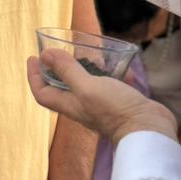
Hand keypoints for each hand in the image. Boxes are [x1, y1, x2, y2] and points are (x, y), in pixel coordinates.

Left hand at [28, 51, 177, 146]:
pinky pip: (108, 85)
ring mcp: (101, 105)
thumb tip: (45, 55)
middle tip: (60, 51)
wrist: (146, 128)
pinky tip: (118, 63)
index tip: (33, 57)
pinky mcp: (118, 102)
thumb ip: (67, 70)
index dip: (34, 76)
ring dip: (85, 68)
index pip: (43, 93)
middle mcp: (82, 106)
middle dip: (58, 69)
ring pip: (86, 85)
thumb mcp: (87, 86)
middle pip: (62, 88)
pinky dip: (109, 73)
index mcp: (70, 105)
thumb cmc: (114, 109)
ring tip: (90, 53)